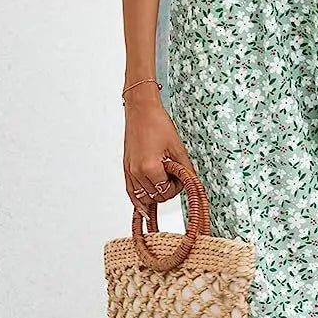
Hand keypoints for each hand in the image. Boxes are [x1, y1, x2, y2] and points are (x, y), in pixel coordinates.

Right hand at [123, 87, 197, 218]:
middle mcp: (136, 172)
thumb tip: (191, 183)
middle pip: (155, 197)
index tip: (181, 177)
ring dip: (155, 193)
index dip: (177, 187)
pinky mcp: (126, 168)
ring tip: (163, 180)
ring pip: (143, 198)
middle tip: (173, 176)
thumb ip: (184, 169)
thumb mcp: (177, 147)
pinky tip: (144, 206)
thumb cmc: (157, 123)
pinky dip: (138, 200)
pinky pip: (131, 192)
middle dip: (167, 190)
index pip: (167, 192)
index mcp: (150, 167)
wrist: (141, 110)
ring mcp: (129, 171)